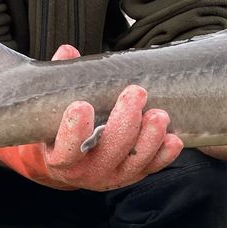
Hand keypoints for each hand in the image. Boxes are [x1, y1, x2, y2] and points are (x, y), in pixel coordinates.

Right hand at [0, 45, 183, 190]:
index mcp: (60, 158)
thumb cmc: (61, 127)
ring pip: (135, 162)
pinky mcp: (134, 175)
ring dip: (150, 139)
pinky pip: (153, 167)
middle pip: (109, 151)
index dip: (74, 130)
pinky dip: (165, 155)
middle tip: (135, 93)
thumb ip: (59, 79)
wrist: (71, 162)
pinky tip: (173, 139)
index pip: (68, 150)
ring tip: (159, 115)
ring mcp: (113, 175)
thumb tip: (68, 51)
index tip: (82, 105)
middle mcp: (87, 172)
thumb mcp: (53, 107)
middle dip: (125, 123)